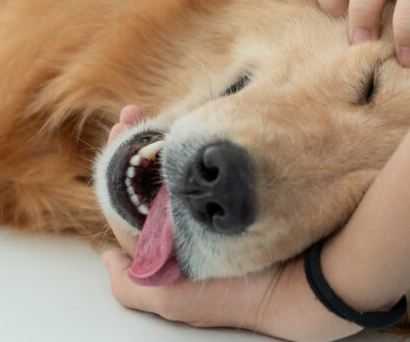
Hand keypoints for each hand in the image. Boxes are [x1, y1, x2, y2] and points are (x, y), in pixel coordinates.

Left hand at [101, 107, 358, 340]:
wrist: (303, 284)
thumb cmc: (238, 296)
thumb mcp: (173, 299)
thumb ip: (132, 287)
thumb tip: (105, 260)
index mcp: (165, 247)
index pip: (128, 202)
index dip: (118, 167)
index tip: (118, 132)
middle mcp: (183, 228)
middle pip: (146, 180)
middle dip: (133, 146)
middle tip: (129, 112)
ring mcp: (209, 211)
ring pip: (170, 170)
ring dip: (155, 140)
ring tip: (141, 110)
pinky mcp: (235, 200)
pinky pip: (201, 170)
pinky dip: (187, 147)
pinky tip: (180, 124)